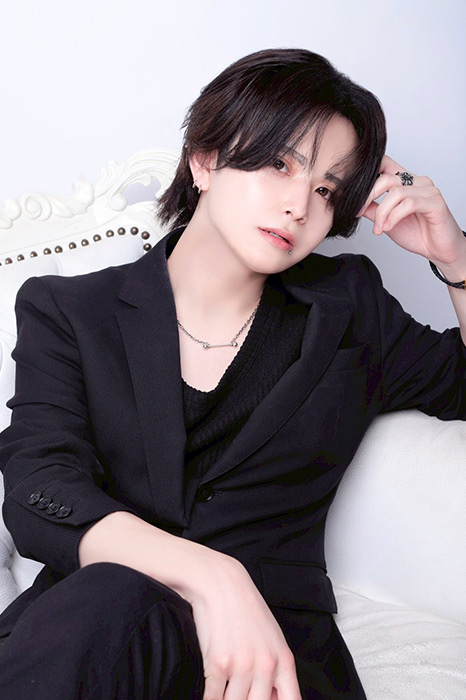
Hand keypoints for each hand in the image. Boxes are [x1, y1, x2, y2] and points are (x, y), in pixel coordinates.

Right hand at [189, 555, 300, 699]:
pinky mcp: (219, 664)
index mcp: (284, 661)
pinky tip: (210, 689)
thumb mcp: (271, 638)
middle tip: (238, 691)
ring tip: (224, 686)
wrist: (220, 583)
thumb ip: (275, 671)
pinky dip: (209, 697)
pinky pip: (213, 699)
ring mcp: (243, 665)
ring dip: (225, 699)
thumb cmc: (244, 609)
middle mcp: (267, 665)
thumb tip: (272, 699)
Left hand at [359, 155, 465, 271]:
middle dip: (368, 197)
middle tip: (359, 213)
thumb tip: (355, 204)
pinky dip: (394, 217)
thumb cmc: (418, 234)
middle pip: (386, 178)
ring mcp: (428, 190)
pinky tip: (388, 228)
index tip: (352, 195)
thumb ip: (373, 210)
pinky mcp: (435, 202)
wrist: (439, 251)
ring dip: (382, 213)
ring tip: (379, 228)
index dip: (367, 175)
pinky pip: (409, 204)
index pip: (385, 164)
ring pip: (396, 193)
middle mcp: (418, 181)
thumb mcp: (386, 221)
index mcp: (406, 182)